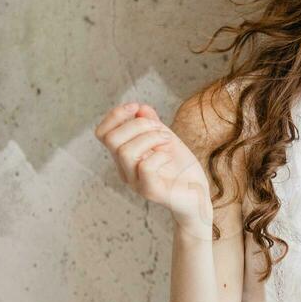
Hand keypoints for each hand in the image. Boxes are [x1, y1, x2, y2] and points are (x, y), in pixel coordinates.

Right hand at [93, 101, 211, 234]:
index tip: (136, 107)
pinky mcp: (151, 192)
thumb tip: (140, 108)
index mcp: (123, 157)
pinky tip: (168, 158)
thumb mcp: (166, 139)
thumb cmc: (180, 167)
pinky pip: (145, 167)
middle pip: (111, 139)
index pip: (103, 133)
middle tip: (161, 130)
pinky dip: (159, 155)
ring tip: (167, 140)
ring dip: (150, 137)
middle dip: (138, 125)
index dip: (115, 115)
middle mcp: (125, 170)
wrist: (197, 195)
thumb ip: (152, 124)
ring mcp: (136, 183)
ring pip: (125, 152)